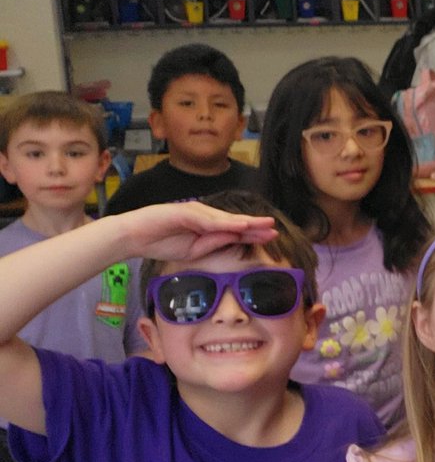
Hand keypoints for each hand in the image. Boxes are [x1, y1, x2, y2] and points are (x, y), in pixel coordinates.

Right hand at [106, 202, 277, 260]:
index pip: (234, 230)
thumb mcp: (195, 250)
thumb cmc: (162, 243)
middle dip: (254, 225)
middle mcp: (203, 216)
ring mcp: (193, 212)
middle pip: (233, 221)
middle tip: (274, 227)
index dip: (253, 233)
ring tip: (261, 225)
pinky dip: (222, 222)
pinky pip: (206, 218)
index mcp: (207, 226)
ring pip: (223, 218)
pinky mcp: (182, 211)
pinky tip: (236, 225)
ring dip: (243, 222)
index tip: (272, 236)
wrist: (133, 237)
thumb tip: (235, 240)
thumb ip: (214, 244)